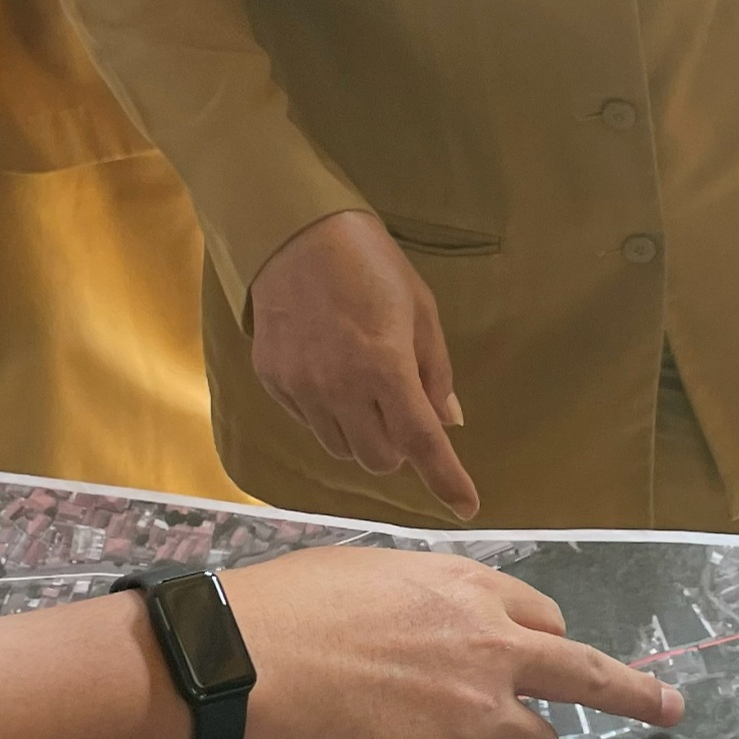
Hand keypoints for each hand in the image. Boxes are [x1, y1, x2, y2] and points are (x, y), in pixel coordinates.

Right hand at [224, 547, 684, 738]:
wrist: (251, 656)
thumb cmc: (290, 606)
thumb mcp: (374, 574)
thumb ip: (420, 604)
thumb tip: (417, 634)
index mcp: (470, 591)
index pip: (542, 619)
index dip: (546, 645)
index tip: (559, 658)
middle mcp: (492, 648)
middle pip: (588, 677)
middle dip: (635, 695)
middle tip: (666, 710)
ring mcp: (478, 712)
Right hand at [247, 211, 477, 519]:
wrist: (294, 233)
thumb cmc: (370, 264)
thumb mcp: (420, 310)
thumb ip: (435, 372)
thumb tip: (448, 422)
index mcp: (386, 368)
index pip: (422, 443)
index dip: (447, 480)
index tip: (465, 506)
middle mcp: (340, 388)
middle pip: (378, 460)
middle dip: (398, 450)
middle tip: (403, 414)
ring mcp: (301, 387)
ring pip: (340, 448)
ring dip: (362, 435)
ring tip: (364, 390)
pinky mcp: (273, 381)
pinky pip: (308, 422)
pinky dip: (328, 415)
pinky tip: (330, 374)